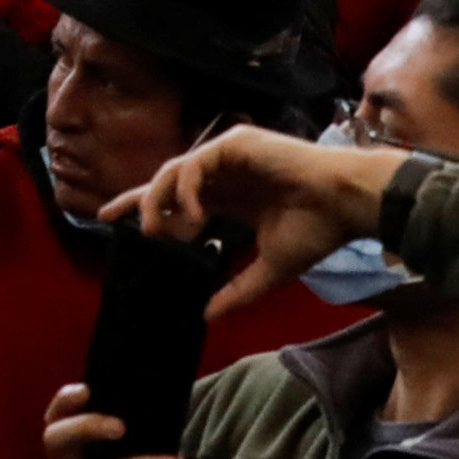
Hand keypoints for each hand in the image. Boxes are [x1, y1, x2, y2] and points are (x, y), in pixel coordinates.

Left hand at [108, 119, 407, 318]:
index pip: (178, 200)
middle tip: (123, 225)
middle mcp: (225, 173)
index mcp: (230, 197)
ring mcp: (229, 155)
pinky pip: (196, 163)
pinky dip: (186, 189)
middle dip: (139, 201)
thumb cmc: (318, 231)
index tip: (111, 222)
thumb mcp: (270, 269)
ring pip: (175, 170)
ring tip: (158, 231)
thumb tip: (207, 315)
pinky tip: (192, 216)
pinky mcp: (237, 143)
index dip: (145, 208)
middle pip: (166, 180)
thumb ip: (237, 291)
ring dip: (160, 200)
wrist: (347, 206)